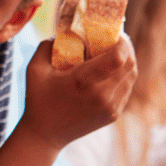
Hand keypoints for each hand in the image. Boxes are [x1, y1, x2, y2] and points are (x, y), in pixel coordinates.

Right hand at [22, 35, 136, 149]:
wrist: (44, 135)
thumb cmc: (37, 100)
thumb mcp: (33, 69)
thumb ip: (46, 46)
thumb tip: (63, 31)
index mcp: (83, 82)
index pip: (118, 57)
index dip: (122, 41)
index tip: (113, 33)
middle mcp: (101, 95)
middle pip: (130, 64)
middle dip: (127, 47)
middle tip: (115, 40)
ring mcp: (110, 106)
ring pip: (132, 76)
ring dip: (127, 61)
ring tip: (115, 54)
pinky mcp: (113, 114)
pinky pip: (126, 88)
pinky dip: (123, 76)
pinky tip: (111, 72)